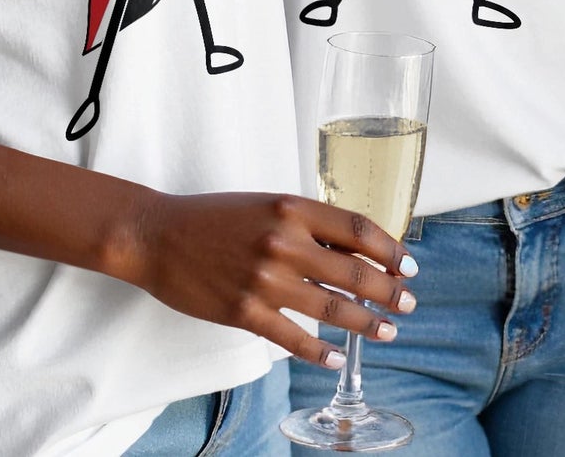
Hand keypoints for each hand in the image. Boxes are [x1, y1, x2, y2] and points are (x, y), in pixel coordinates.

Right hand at [119, 191, 418, 368]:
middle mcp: (283, 242)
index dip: (391, 249)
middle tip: (408, 303)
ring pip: (331, 307)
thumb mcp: (268, 205)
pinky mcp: (243, 311)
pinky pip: (292, 337)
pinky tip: (336, 359)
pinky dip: (319, 351)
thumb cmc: (214, 218)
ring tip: (387, 331)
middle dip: (388, 291)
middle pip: (354, 270)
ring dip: (366, 323)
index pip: (358, 229)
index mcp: (292, 208)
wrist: (156, 235)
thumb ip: (309, 225)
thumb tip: (355, 249)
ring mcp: (264, 280)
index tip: (408, 265)